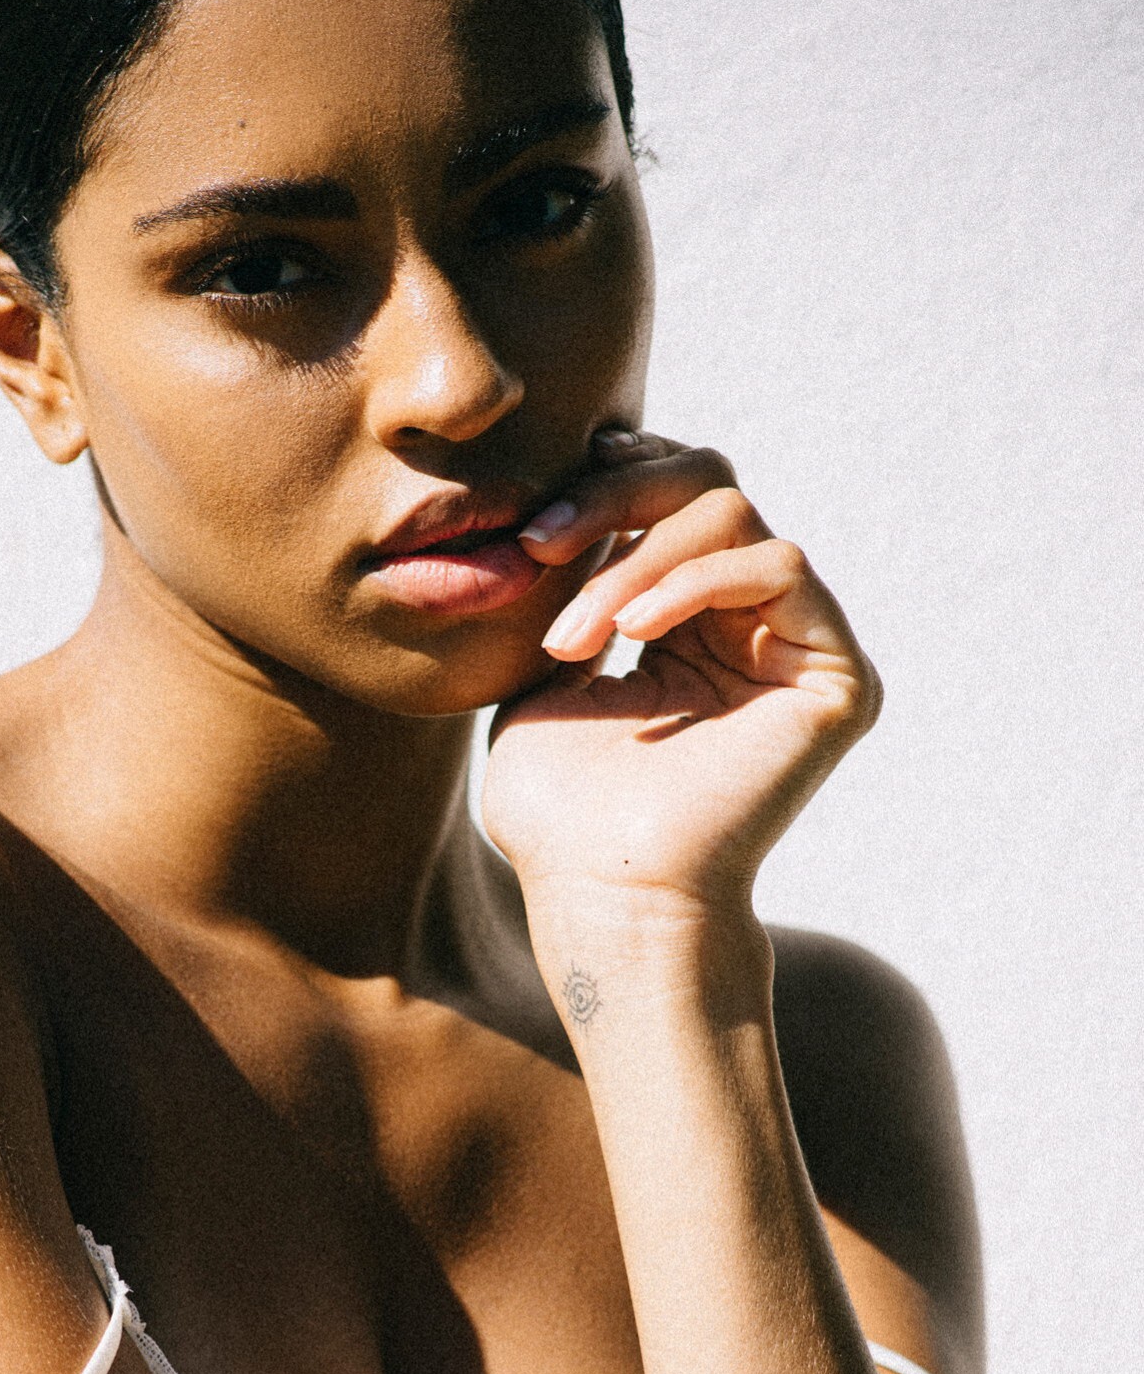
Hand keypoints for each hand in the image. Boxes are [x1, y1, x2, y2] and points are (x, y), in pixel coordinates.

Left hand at [481, 432, 881, 922]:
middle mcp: (752, 625)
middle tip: (541, 544)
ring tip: (576, 634)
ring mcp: (799, 648)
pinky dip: (696, 580)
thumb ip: (573, 581)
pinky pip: (780, 566)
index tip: (535, 520)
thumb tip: (581, 486)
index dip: (612, 478)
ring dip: (635, 558)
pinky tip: (636, 632)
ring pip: (733, 514)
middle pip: (708, 483)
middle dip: (615, 498)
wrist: (605, 894)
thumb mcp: (543, 673)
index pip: (672, 496)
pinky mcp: (837, 677)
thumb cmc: (561, 814)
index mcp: (689, 622)